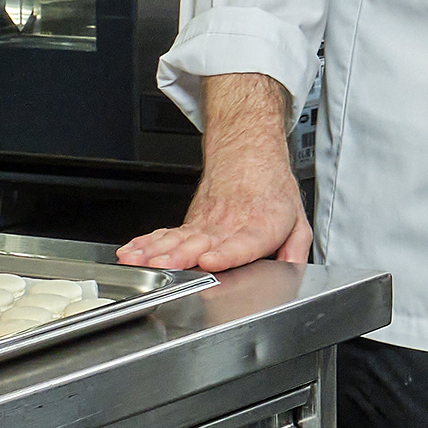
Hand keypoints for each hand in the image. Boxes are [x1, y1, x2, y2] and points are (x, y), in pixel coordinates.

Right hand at [119, 158, 311, 270]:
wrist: (248, 155)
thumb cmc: (270, 190)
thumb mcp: (296, 219)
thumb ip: (296, 248)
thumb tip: (294, 271)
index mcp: (259, 226)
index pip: (243, 243)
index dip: (226, 253)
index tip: (210, 259)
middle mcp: (227, 227)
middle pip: (202, 243)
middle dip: (180, 256)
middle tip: (162, 264)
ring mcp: (205, 226)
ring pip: (177, 239)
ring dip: (155, 251)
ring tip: (137, 260)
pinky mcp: (190, 224)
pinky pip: (165, 235)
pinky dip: (145, 243)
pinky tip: (131, 252)